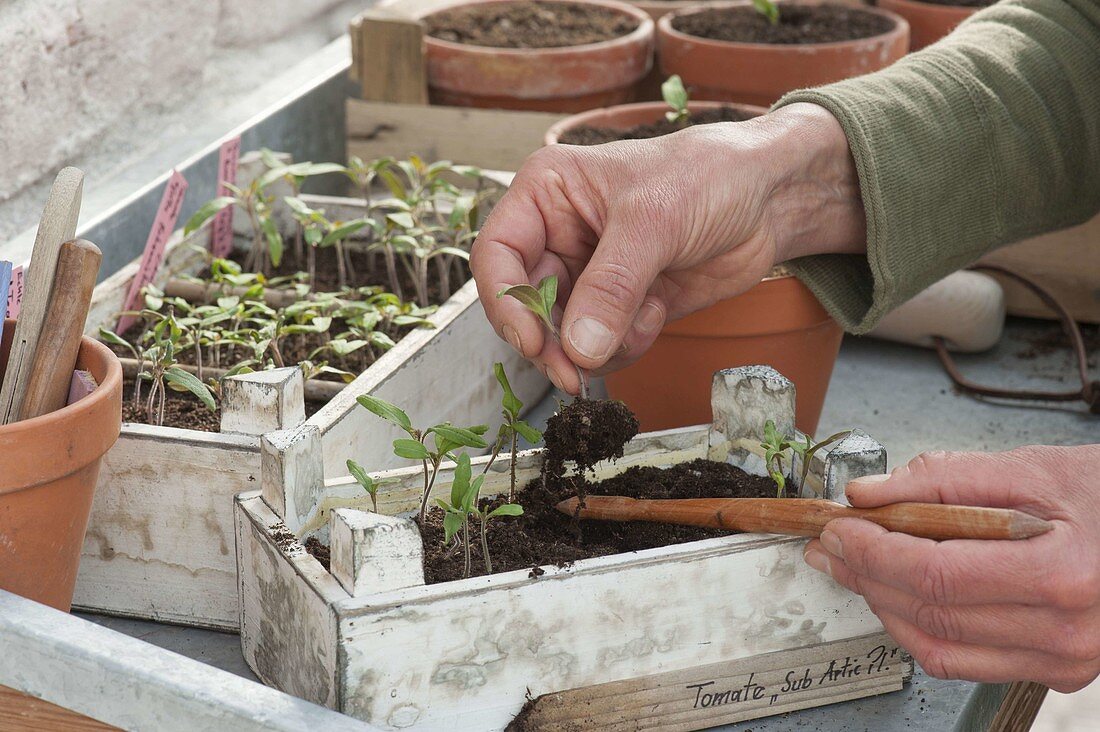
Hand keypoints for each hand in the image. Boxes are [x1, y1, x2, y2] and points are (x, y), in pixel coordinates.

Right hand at [471, 103, 865, 393]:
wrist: (769, 198)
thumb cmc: (708, 176)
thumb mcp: (654, 221)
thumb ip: (612, 286)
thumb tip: (578, 348)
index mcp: (547, 194)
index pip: (497, 254)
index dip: (506, 302)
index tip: (534, 341)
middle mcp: (558, 235)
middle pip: (525, 306)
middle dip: (552, 341)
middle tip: (575, 373)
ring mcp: (589, 274)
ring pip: (562, 334)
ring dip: (596, 345)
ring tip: (642, 320)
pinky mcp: (620, 305)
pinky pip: (600, 345)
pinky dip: (625, 345)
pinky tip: (657, 314)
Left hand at [804, 445, 1099, 691]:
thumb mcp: (1029, 468)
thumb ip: (942, 479)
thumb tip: (868, 494)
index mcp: (1062, 573)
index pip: (937, 575)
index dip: (874, 552)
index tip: (837, 528)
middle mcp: (1065, 631)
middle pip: (930, 613)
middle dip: (866, 575)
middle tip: (831, 545)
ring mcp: (1062, 660)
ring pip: (938, 649)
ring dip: (883, 606)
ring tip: (855, 567)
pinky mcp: (1055, 670)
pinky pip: (964, 663)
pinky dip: (919, 629)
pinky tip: (898, 594)